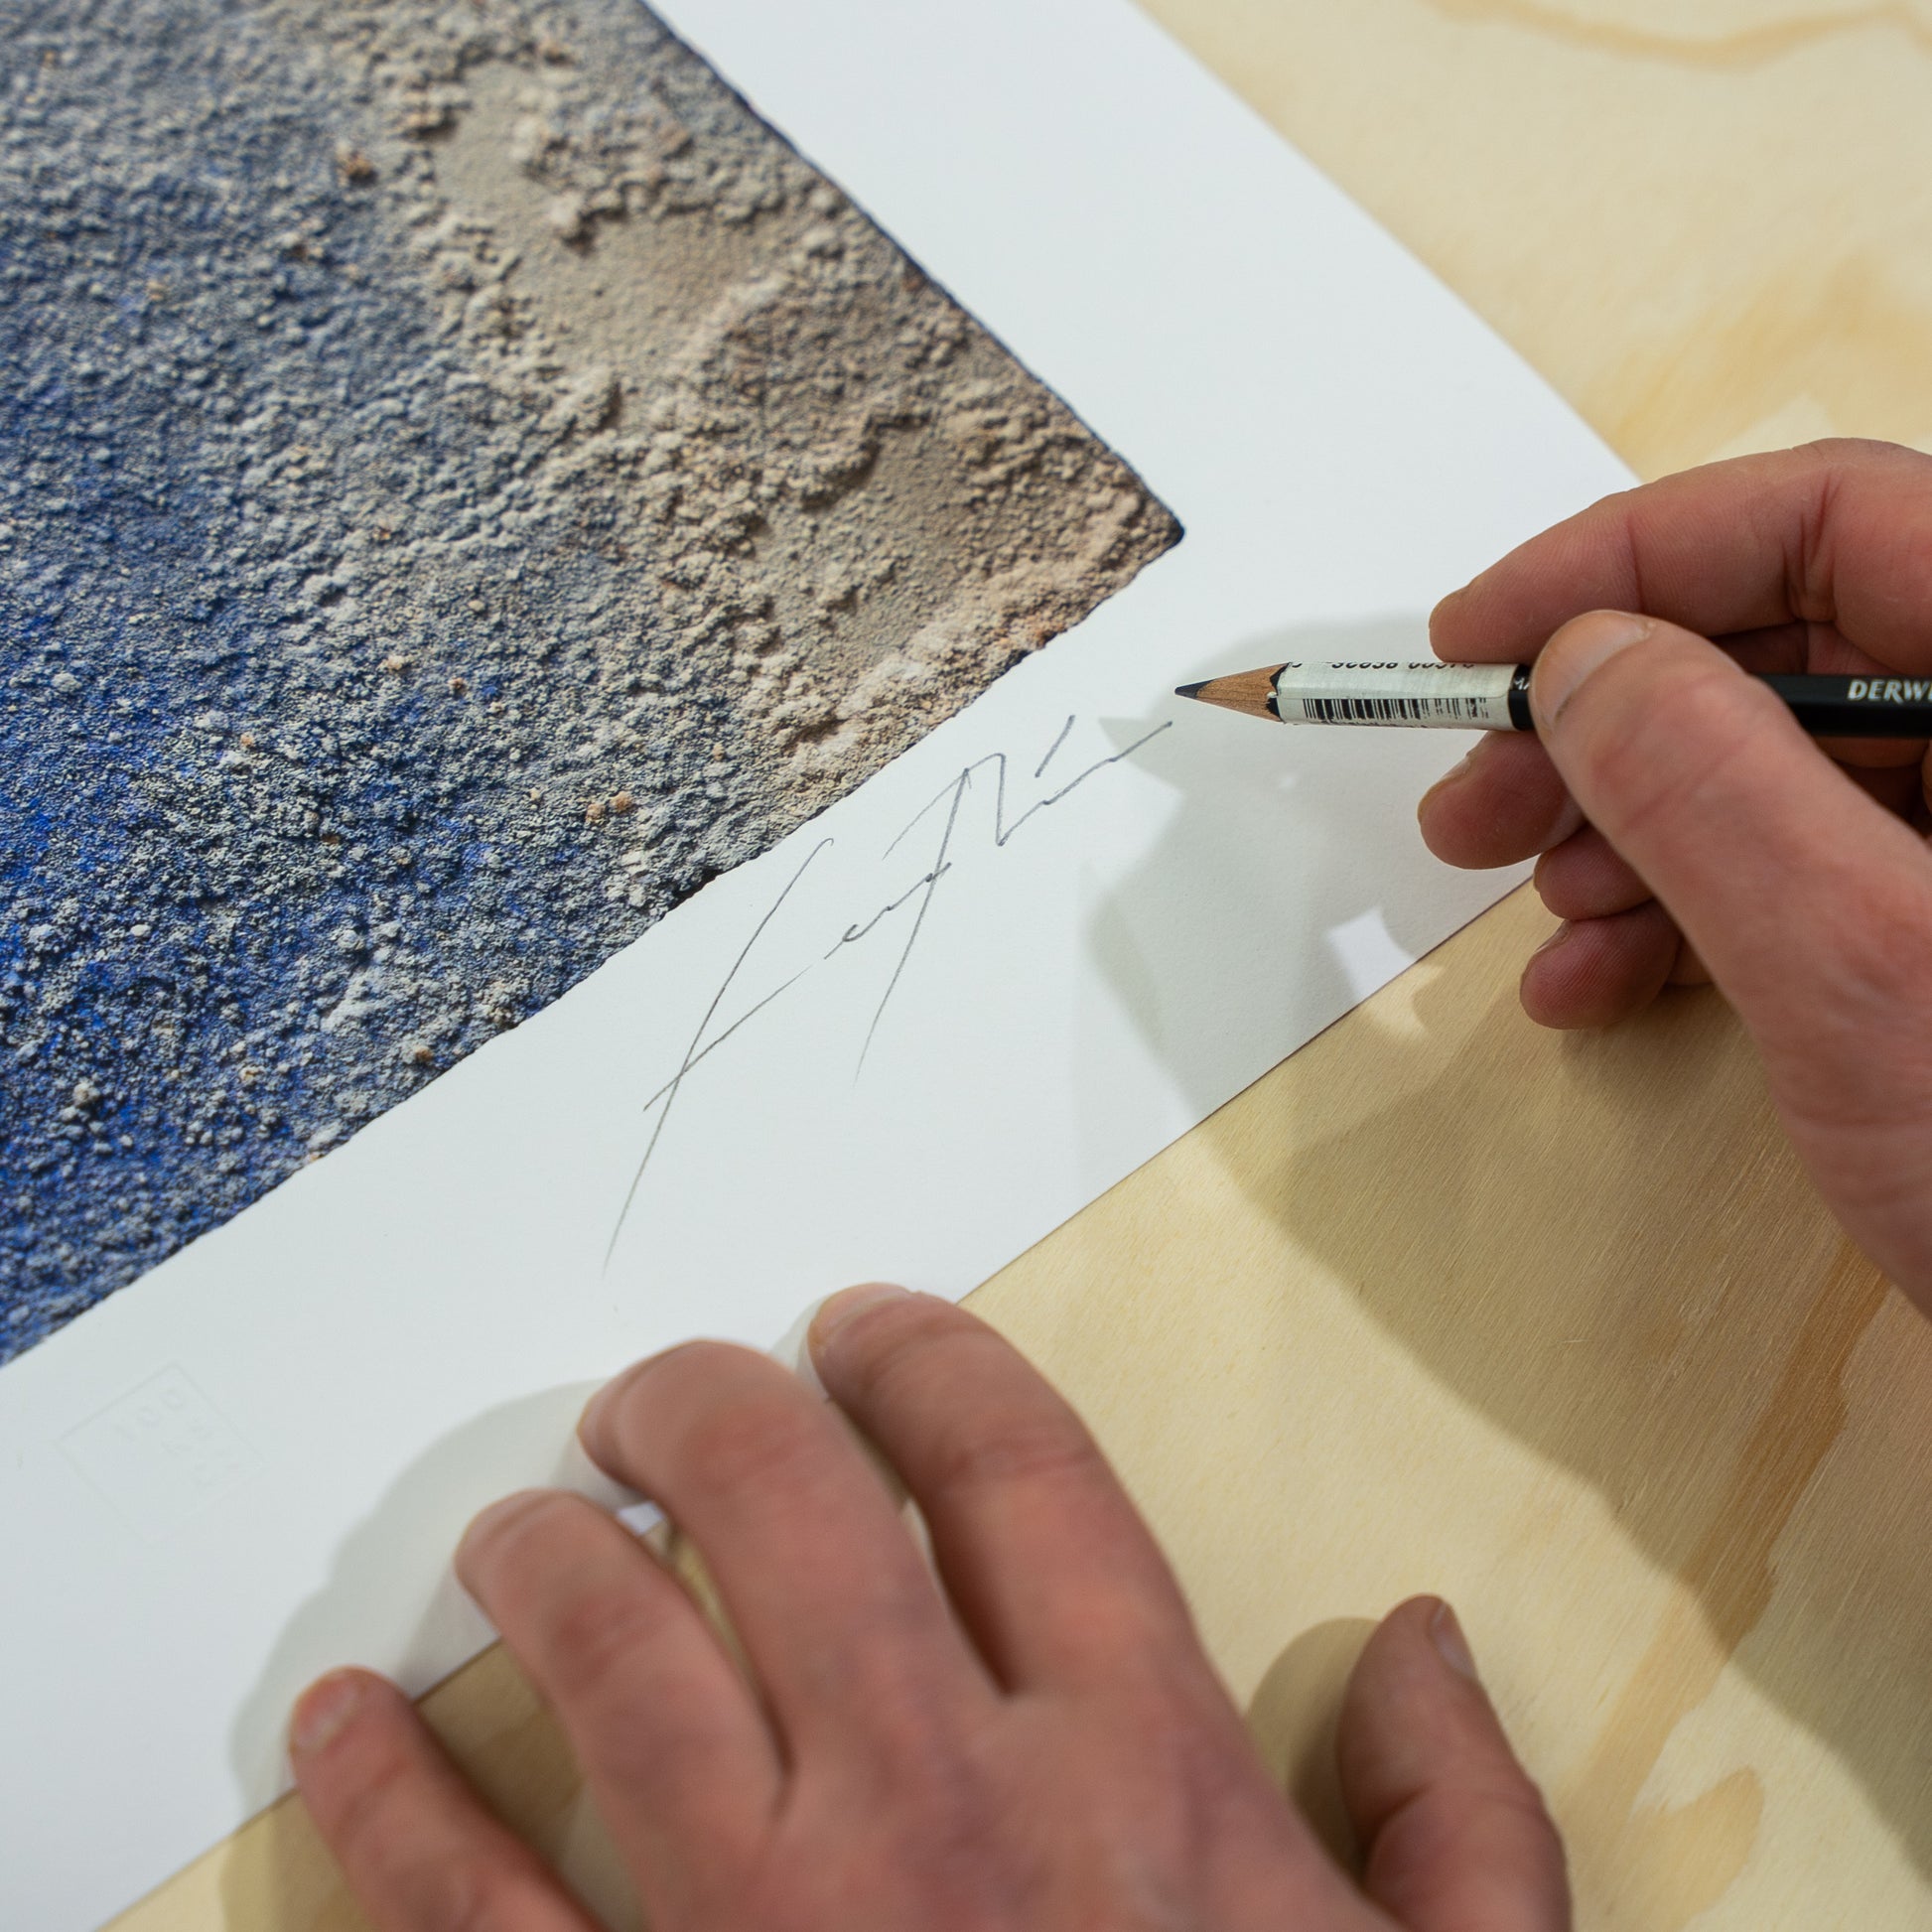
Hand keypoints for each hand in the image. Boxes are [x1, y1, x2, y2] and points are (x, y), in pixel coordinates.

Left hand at [290, 1287, 1566, 1929]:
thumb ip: (1462, 1823)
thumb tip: (1418, 1636)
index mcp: (1139, 1773)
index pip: (1011, 1466)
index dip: (924, 1359)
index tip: (860, 1327)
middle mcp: (943, 1816)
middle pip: (788, 1508)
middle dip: (706, 1405)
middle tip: (660, 1399)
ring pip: (611, 1663)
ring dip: (544, 1558)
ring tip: (527, 1527)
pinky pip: (469, 1918)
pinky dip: (384, 1804)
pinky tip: (343, 1724)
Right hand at [1419, 437, 1931, 1311]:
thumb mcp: (1869, 970)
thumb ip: (1713, 789)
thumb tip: (1584, 662)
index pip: (1831, 518)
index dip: (1629, 560)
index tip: (1482, 638)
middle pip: (1789, 648)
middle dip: (1605, 725)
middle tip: (1472, 801)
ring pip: (1781, 770)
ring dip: (1628, 834)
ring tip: (1538, 915)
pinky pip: (1809, 874)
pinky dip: (1690, 919)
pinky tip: (1605, 987)